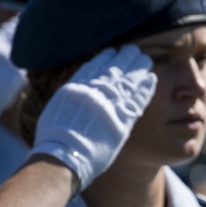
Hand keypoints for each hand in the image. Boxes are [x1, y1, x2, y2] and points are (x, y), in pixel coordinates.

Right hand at [29, 45, 156, 190]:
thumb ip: (69, 96)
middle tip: (134, 50)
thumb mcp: (56, 108)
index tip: (114, 51)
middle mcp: (95, 92)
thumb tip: (74, 90)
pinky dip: (145, 88)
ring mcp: (110, 105)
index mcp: (77, 88)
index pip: (94, 66)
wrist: (64, 156)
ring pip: (128, 81)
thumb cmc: (54, 138)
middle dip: (125, 58)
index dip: (106, 57)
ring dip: (138, 68)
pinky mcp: (122, 120)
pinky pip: (137, 100)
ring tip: (145, 60)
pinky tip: (151, 79)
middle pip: (114, 69)